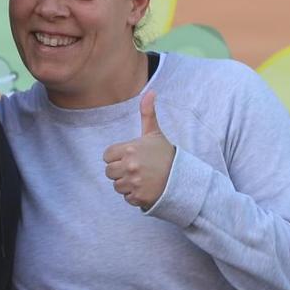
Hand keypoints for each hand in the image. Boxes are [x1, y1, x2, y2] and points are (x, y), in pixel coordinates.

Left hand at [103, 91, 174, 209]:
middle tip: (137, 169)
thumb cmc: (165, 154)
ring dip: (127, 184)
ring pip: (116, 186)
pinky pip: (126, 198)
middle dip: (120, 171)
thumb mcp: (154, 134)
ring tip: (142, 178)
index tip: (130, 157)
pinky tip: (146, 188)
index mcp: (130, 149)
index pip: (107, 156)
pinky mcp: (138, 197)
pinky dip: (134, 195)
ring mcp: (134, 183)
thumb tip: (149, 92)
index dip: (117, 157)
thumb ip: (147, 113)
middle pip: (109, 172)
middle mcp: (130, 166)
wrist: (182, 178)